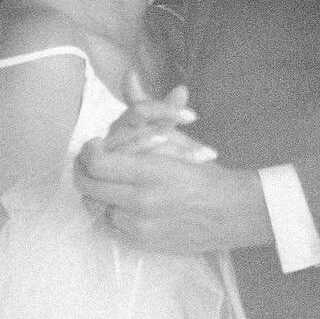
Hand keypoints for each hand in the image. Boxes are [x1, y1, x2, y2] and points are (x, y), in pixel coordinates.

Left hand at [74, 76, 272, 255]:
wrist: (235, 212)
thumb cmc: (204, 170)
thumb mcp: (177, 135)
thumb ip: (147, 107)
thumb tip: (128, 75)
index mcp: (153, 171)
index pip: (98, 163)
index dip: (88, 152)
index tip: (94, 145)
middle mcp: (143, 201)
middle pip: (88, 186)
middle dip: (84, 170)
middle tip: (92, 161)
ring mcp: (141, 226)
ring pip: (94, 207)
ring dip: (95, 192)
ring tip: (104, 180)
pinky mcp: (142, 243)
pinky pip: (107, 227)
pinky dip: (107, 211)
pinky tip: (117, 200)